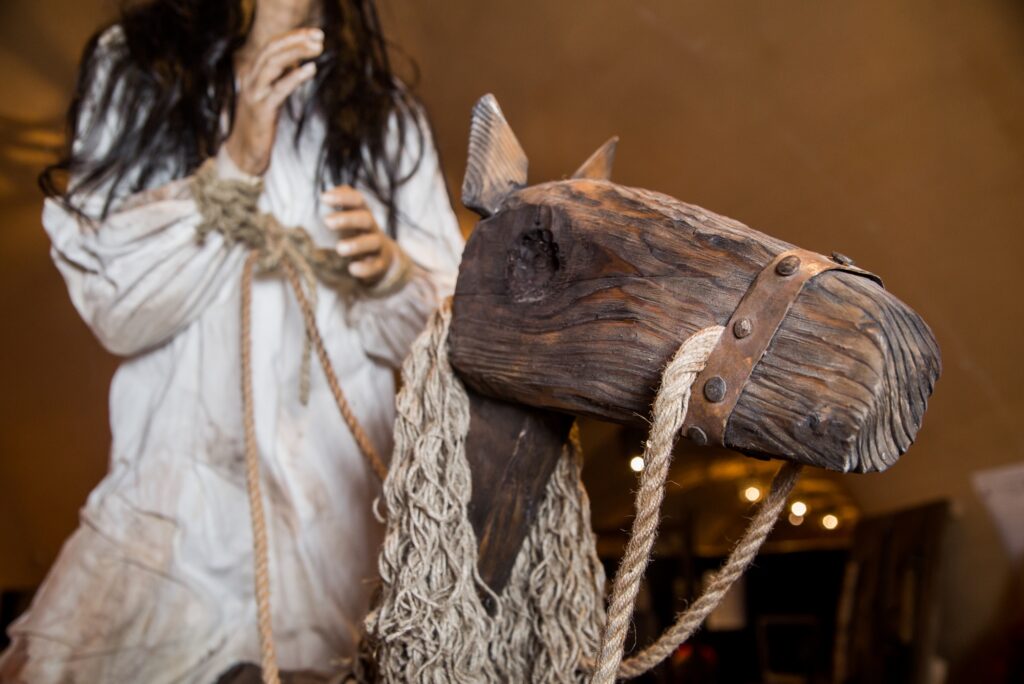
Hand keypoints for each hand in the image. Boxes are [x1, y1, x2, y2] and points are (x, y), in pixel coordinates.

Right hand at [224, 28, 323, 175]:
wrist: (245, 151)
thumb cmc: (261, 124)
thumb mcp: (272, 95)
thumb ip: (282, 77)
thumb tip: (300, 61)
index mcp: (254, 74)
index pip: (272, 46)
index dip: (293, 36)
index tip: (315, 33)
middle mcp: (252, 79)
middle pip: (271, 49)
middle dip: (296, 39)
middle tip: (319, 35)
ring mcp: (255, 93)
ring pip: (272, 64)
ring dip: (296, 53)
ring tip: (316, 48)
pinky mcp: (262, 110)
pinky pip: (279, 89)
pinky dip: (295, 76)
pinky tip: (311, 69)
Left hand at [323, 185, 398, 284]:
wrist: (382, 256)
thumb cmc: (356, 233)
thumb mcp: (349, 218)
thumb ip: (336, 206)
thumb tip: (320, 197)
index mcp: (362, 213)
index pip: (357, 200)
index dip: (343, 197)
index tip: (324, 198)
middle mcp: (372, 228)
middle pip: (365, 219)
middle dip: (347, 219)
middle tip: (327, 222)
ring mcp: (378, 246)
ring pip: (373, 242)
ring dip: (356, 244)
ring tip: (340, 249)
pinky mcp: (380, 264)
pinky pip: (375, 266)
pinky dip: (364, 268)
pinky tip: (352, 268)